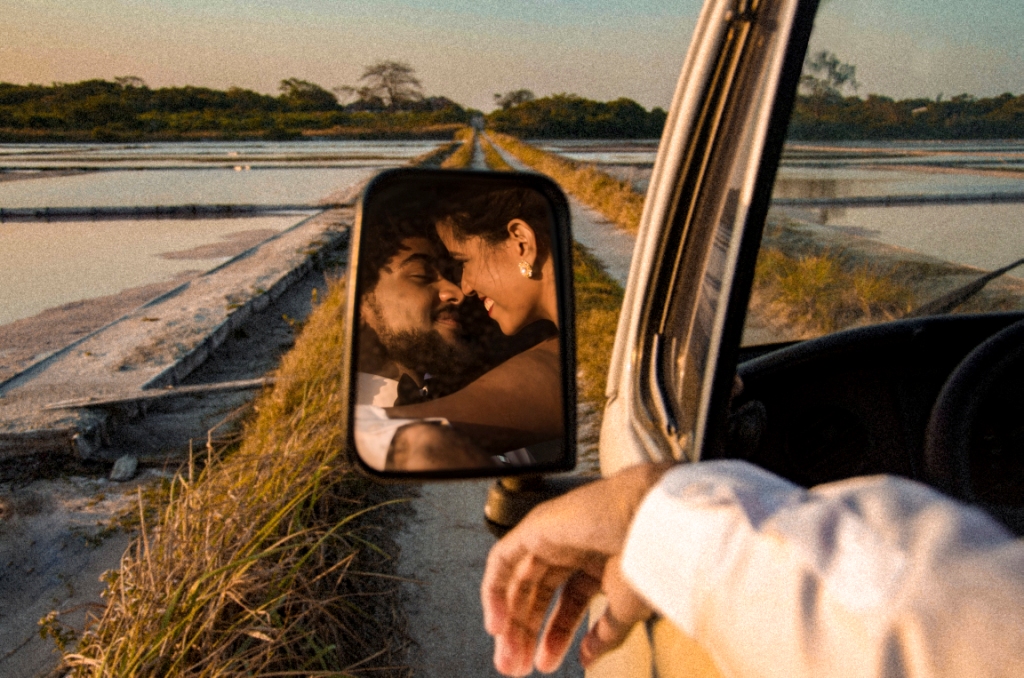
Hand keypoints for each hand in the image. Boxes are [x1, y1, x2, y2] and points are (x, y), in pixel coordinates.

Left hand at [481, 462, 672, 674]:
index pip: (567, 603)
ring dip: (509, 620)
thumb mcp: (627, 607)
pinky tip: (497, 625)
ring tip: (506, 655)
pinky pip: (502, 561)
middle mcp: (574, 547)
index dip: (555, 636)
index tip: (544, 664)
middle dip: (525, 632)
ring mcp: (553, 534)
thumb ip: (605, 634)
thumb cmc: (649, 553)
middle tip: (515, 665)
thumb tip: (589, 657)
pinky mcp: (534, 526)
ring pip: (519, 581)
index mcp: (599, 562)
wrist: (649, 521)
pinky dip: (494, 592)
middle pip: (538, 594)